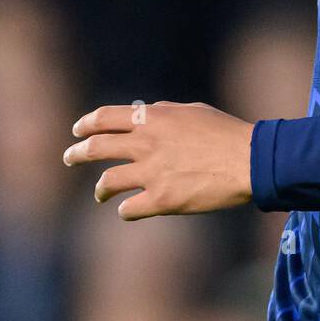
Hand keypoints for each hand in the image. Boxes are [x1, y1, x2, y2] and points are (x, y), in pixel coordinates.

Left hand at [63, 101, 254, 219]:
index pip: (105, 118)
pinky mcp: (161, 200)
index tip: (78, 131)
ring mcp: (151, 173)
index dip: (86, 125)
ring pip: (107, 181)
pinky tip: (128, 209)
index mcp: (153, 118)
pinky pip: (128, 208)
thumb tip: (144, 113)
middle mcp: (145, 143)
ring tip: (100, 194)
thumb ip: (165, 112)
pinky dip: (125, 209)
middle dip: (77, 154)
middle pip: (96, 148)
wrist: (249, 160)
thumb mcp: (193, 111)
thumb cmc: (226, 132)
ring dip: (100, 189)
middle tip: (70, 158)